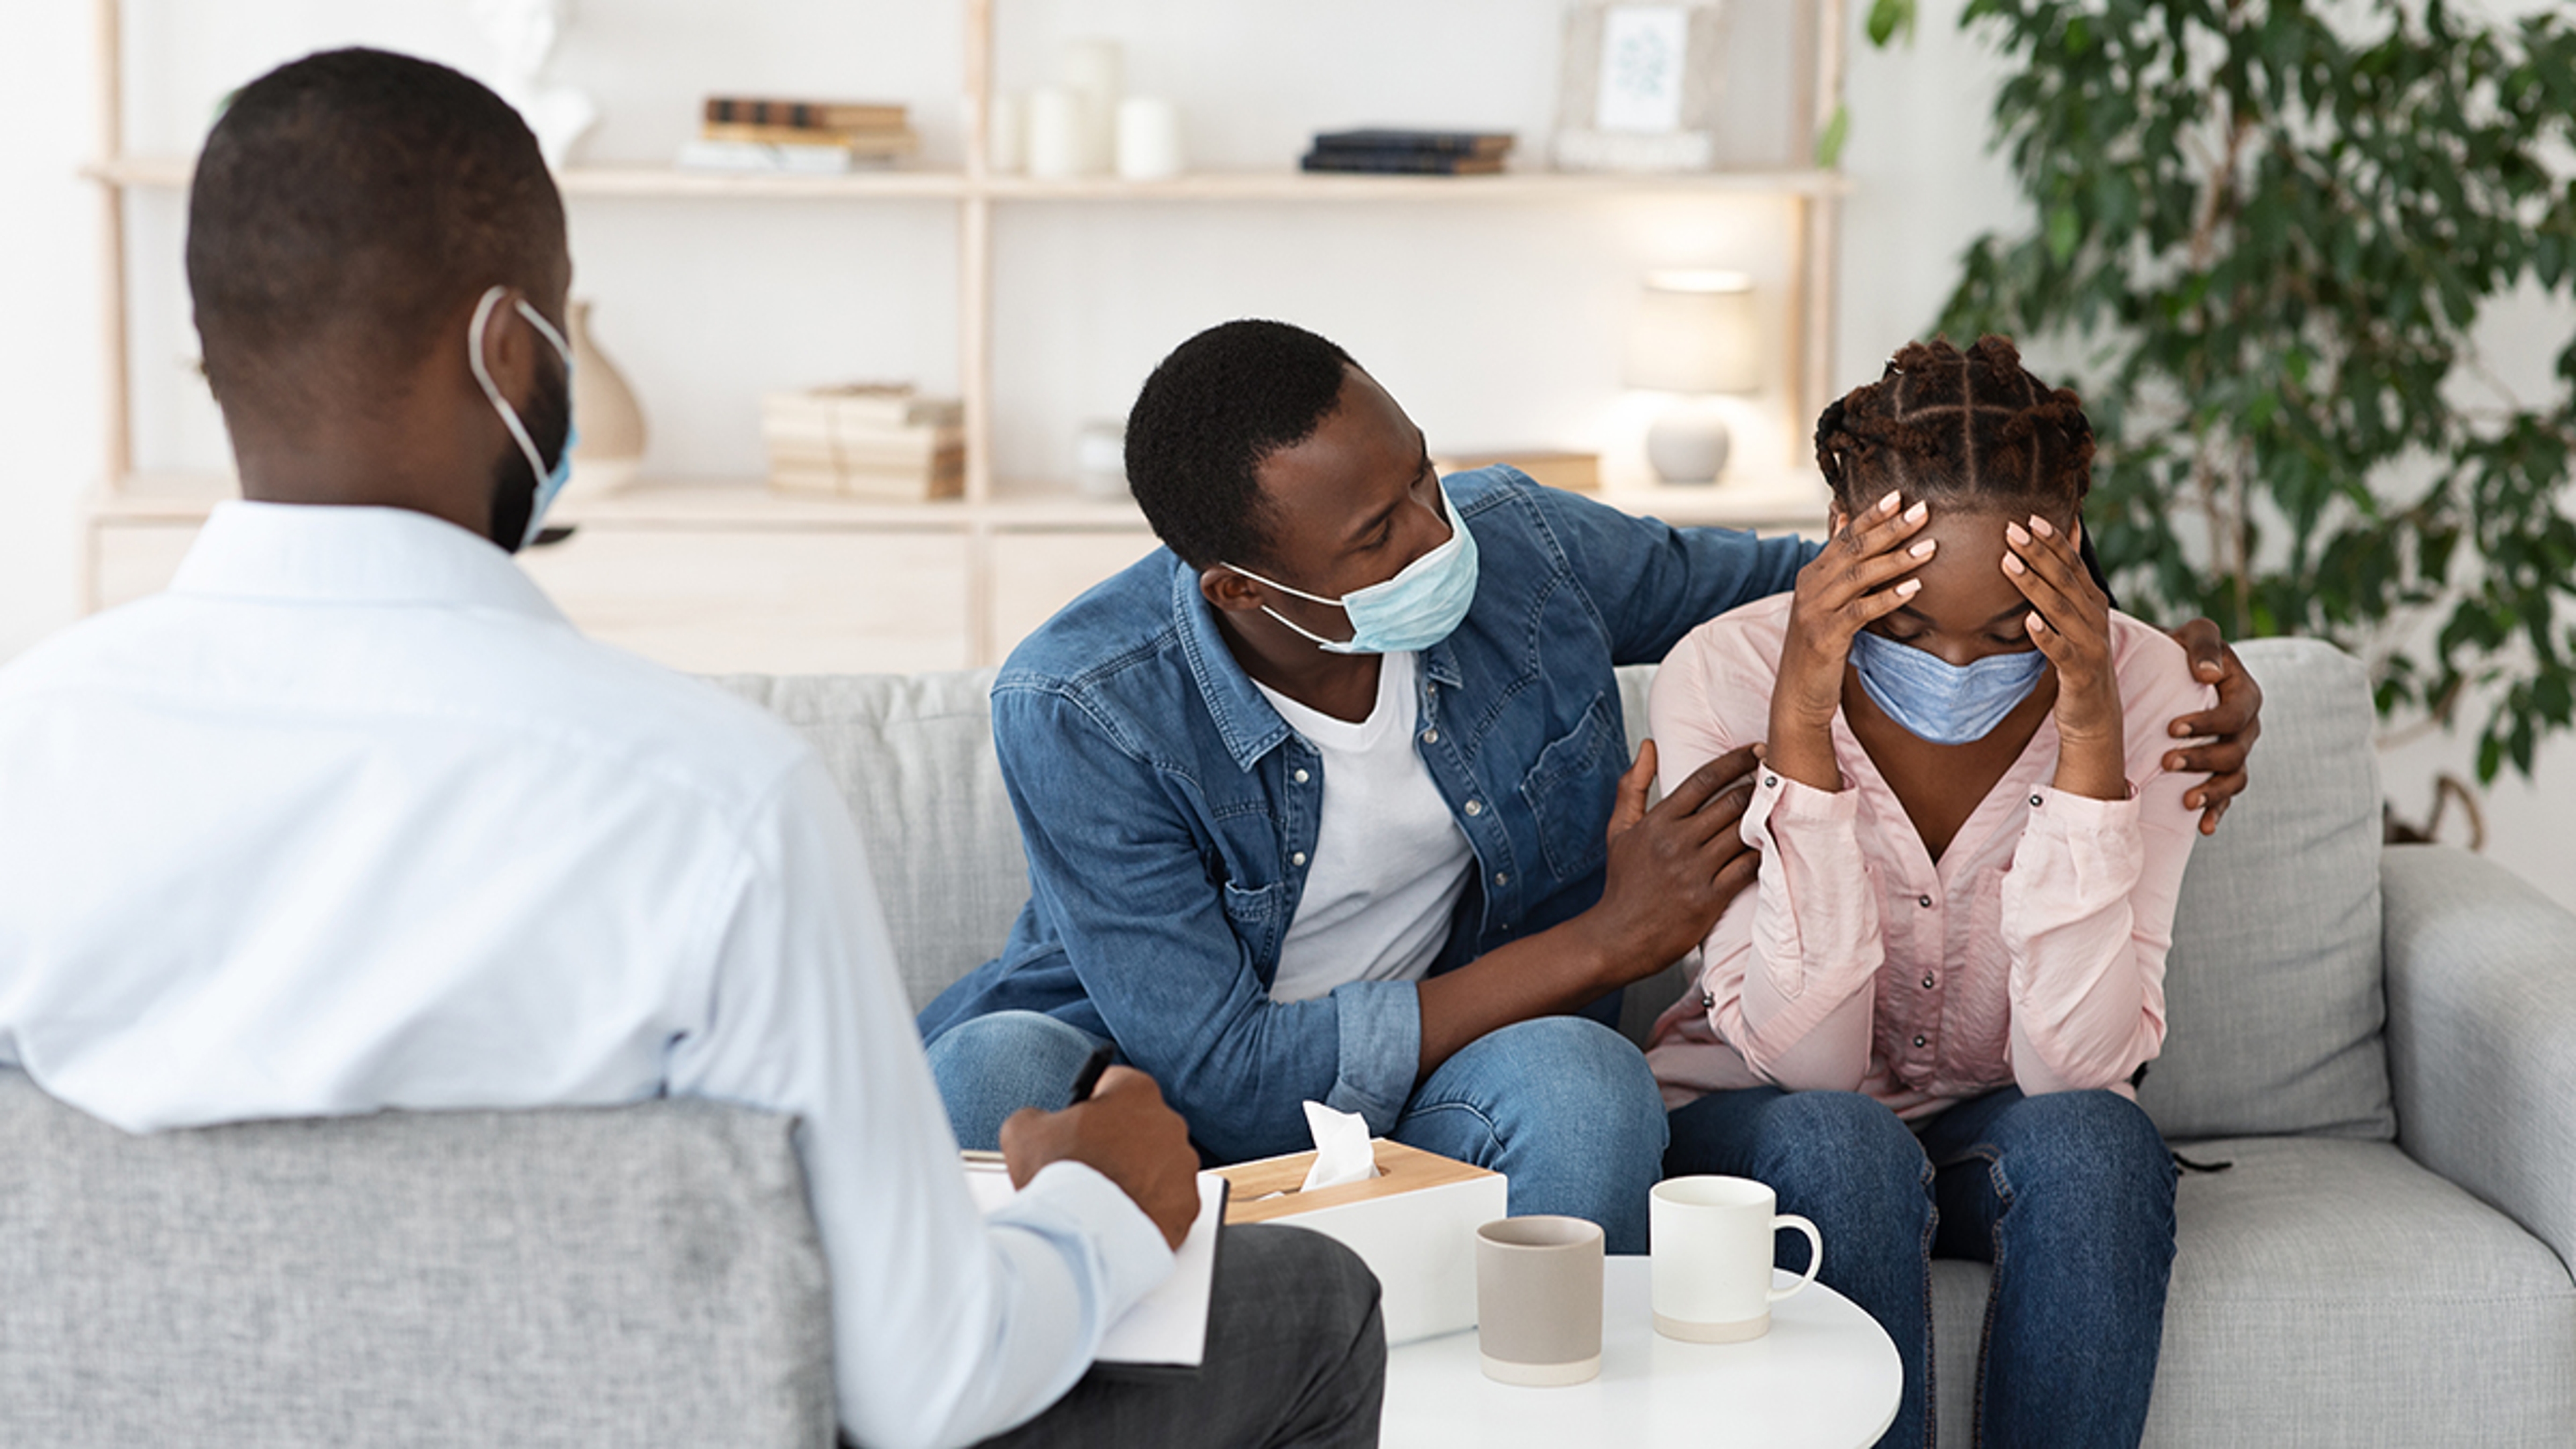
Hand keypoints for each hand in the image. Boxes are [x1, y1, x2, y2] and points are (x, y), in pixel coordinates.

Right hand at [999, 1066, 1199, 1248]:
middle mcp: (1168, 1122)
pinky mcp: (1186, 1204)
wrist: (1082, 1233)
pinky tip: (1121, 1214)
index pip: (1116, 1084)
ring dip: (1136, 1173)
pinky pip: (1168, 1201)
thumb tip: (1037, 1122)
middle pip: (1139, 1125)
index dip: (1093, 1103)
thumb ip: (1034, 1116)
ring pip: (1157, 1164)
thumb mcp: (1023, 1130)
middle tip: (1089, 1163)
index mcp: (1135, 1091)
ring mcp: (1182, 1165)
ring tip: (1103, 1194)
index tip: (1081, 1119)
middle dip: (1118, 1141)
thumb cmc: (1058, 1175)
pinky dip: (1149, 1207)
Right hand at [1581, 739, 1762, 984]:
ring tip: (1783, 805)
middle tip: (1778, 774)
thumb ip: (1632, 785)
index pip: (1703, 780)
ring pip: (1742, 832)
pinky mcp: (1709, 898)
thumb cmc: (1623, 883)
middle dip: (1758, 785)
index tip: (1757, 749)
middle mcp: (1677, 842)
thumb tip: (1648, 746)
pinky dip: (1763, 854)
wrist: (1618, 937)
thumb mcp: (1619, 829)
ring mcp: (1694, 871)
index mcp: (1658, 822)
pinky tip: (1773, 844)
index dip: (1735, 760)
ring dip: (1765, 817)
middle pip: (1730, 802)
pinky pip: (1746, 867)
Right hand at [1769, 490, 1934, 789]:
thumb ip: (1836, 561)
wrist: (1797, 692)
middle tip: (1923, 510)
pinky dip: (1888, 597)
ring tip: (1930, 547)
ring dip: (1897, 559)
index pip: (1844, 535)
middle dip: (1890, 528)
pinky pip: (1861, 611)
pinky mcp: (1824, 636)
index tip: (1900, 495)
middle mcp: (1809, 586)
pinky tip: (1914, 587)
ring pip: (1859, 576)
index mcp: (1812, 574)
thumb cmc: (1818, 645)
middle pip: (1854, 549)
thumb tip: (1842, 515)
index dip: (1871, 514)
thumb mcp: (1825, 600)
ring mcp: (1814, 610)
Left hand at [2004, 515, 2122, 798]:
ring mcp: (2090, 644)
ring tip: (2009, 564)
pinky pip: (2062, 651)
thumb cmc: (2077, 658)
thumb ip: (2067, 579)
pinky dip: (2046, 635)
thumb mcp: (2073, 616)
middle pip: (2065, 579)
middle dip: (2039, 553)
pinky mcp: (2080, 672)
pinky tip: (2029, 621)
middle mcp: (2095, 618)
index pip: (2071, 564)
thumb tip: (2066, 533)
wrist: (2094, 713)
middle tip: (2011, 529)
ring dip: (2034, 586)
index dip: (2052, 540)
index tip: (2027, 516)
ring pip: (2060, 609)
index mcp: (2091, 602)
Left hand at [2161, 619, 2261, 834]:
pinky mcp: (2221, 769)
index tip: (2172, 728)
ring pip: (2235, 778)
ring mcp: (2236, 750)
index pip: (2235, 715)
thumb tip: (2208, 674)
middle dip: (2202, 759)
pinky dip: (2219, 812)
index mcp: (2245, 693)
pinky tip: (2204, 827)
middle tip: (2166, 762)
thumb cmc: (2181, 648)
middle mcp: (2247, 726)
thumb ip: (2203, 645)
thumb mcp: (2194, 634)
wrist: (2168, 667)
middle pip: (2235, 751)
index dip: (2208, 724)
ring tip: (2187, 800)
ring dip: (2213, 791)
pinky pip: (2228, 796)